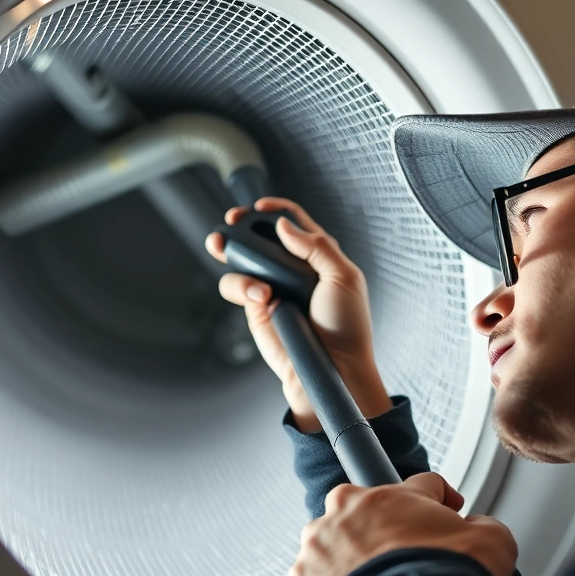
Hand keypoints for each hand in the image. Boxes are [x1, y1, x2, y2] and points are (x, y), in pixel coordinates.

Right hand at [206, 198, 390, 432]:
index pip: (294, 223)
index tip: (260, 207)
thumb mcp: (344, 278)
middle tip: (233, 221)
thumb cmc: (347, 327)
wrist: (334, 368)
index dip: (276, 210)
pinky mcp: (255, 309)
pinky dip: (241, 286)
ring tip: (228, 252)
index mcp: (318, 257)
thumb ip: (316, 246)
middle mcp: (292, 270)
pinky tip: (260, 297)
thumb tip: (284, 226)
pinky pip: (235, 287)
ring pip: (241, 260)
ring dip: (233, 252)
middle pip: (260, 237)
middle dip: (241, 225)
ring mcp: (271, 288)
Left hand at [289, 472, 517, 575]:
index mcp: (391, 496)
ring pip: (339, 545)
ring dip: (358, 560)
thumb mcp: (493, 541)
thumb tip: (477, 528)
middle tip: (412, 557)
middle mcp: (346, 513)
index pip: (423, 484)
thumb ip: (484, 525)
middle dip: (390, 529)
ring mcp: (318, 548)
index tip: (447, 510)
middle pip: (371, 512)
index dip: (442, 499)